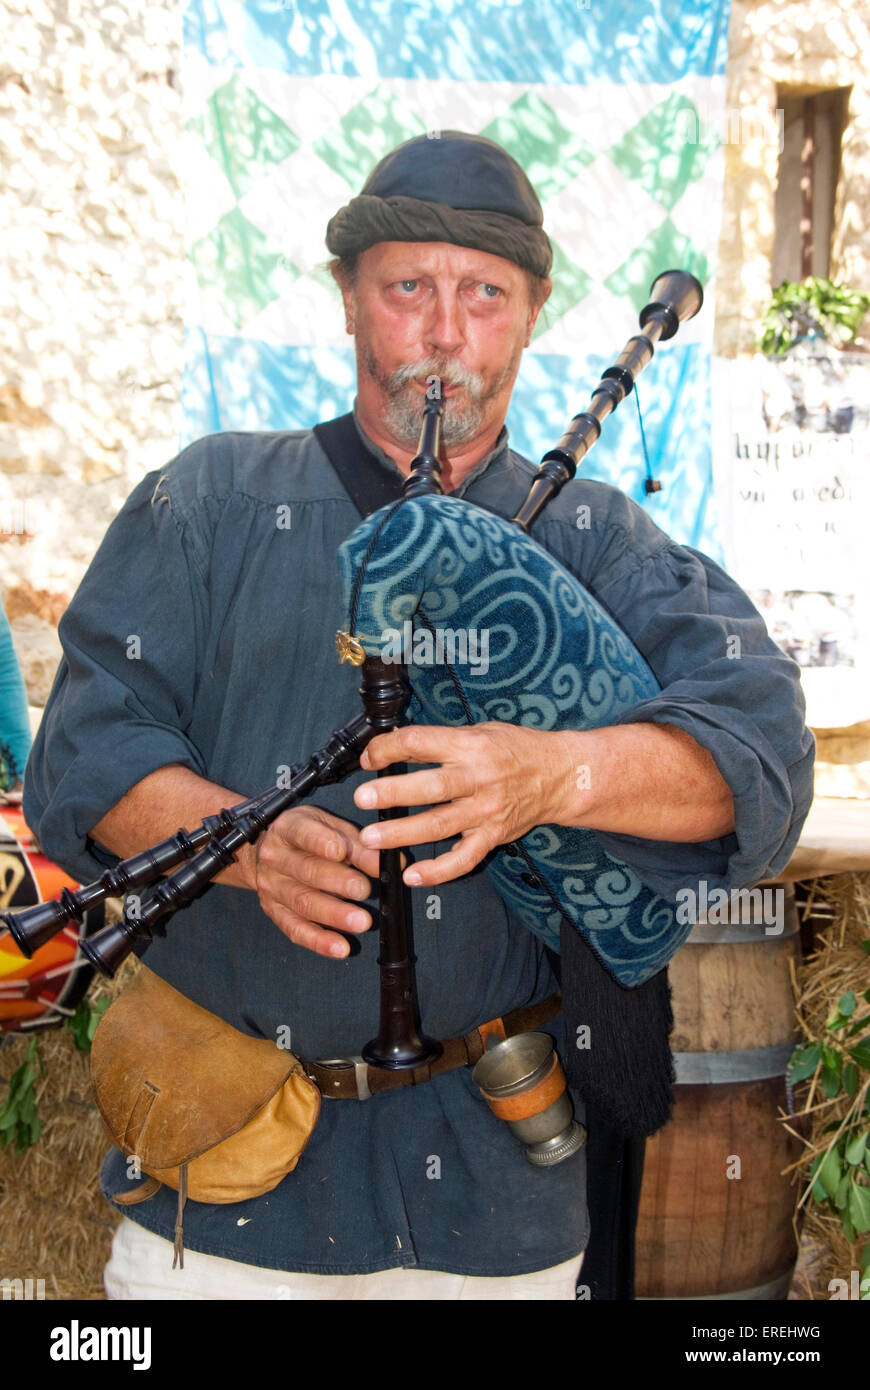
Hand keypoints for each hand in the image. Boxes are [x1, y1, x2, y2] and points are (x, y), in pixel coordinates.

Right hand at [240, 806, 380, 958]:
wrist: (265, 852)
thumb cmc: (310, 837)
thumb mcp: (331, 829)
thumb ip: (361, 846)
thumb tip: (395, 864)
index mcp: (288, 828)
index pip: (302, 833)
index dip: (321, 842)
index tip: (341, 852)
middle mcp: (275, 857)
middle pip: (306, 871)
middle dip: (337, 882)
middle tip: (364, 890)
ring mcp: (271, 887)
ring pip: (302, 902)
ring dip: (334, 915)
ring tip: (362, 922)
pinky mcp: (274, 912)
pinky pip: (295, 929)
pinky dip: (319, 941)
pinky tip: (341, 948)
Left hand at [354, 723, 566, 887]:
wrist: (560, 775)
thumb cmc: (516, 749)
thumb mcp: (479, 731)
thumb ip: (441, 740)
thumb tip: (396, 746)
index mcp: (470, 745)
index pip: (420, 742)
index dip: (388, 749)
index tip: (369, 758)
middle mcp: (478, 778)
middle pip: (430, 787)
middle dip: (393, 793)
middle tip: (363, 798)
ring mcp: (486, 810)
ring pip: (440, 824)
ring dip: (403, 833)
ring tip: (372, 839)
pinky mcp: (493, 836)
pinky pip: (464, 859)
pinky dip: (439, 871)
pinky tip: (413, 876)